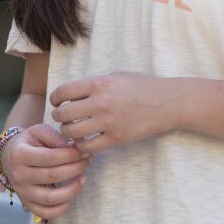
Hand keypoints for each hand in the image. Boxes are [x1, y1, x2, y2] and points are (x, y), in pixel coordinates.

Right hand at [2, 123, 90, 219]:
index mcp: (20, 154)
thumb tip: (75, 147)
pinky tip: (72, 196)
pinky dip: (61, 208)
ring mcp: (22, 192)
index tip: (84, 151)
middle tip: (87, 160)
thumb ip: (57, 138)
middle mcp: (19, 175)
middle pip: (52, 176)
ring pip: (50, 198)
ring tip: (83, 178)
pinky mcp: (27, 203)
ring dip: (72, 189)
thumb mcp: (40, 131)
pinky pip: (45, 213)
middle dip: (75, 168)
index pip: (49, 157)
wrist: (11, 156)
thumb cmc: (30, 142)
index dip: (70, 155)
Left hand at [49, 72, 176, 153]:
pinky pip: (88, 147)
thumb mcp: (116, 77)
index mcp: (99, 83)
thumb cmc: (142, 86)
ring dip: (68, 132)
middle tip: (64, 117)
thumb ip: (93, 84)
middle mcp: (101, 102)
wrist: (168, 102)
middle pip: (63, 114)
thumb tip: (69, 94)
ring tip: (74, 129)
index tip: (57, 102)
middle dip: (59, 117)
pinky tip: (85, 141)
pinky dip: (82, 146)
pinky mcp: (116, 139)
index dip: (55, 98)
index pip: (62, 92)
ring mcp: (108, 123)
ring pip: (71, 132)